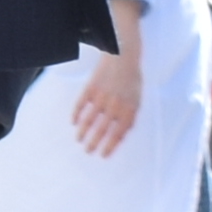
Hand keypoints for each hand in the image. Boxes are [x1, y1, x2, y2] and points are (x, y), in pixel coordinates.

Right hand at [66, 42, 142, 157]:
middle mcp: (115, 105)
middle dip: (94, 143)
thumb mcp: (137, 100)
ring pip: (90, 119)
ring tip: (79, 140)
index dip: (110, 146)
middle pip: (102, 129)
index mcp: (128, 109)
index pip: (118, 134)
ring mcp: (102, 97)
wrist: (123, 57)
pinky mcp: (91, 88)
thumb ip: (130, 117)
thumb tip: (121, 135)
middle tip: (88, 151)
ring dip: (83, 132)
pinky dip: (76, 114)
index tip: (103, 155)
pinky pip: (81, 104)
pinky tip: (73, 122)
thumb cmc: (132, 80)